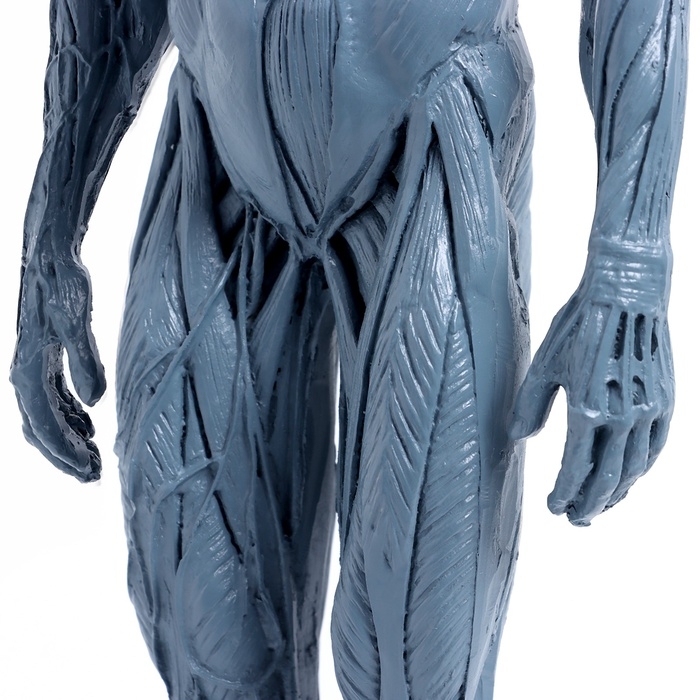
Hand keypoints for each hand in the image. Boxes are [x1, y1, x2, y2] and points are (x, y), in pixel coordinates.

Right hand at [10, 251, 105, 481]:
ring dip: (69, 439)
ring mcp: (34, 367)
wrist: (52, 257)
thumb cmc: (63, 284)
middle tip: (93, 476)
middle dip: (65, 455)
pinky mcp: (45, 358)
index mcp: (29, 371)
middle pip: (42, 428)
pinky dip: (69, 417)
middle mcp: (25, 373)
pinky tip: (88, 426)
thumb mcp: (76, 322)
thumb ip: (85, 362)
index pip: (43, 425)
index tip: (87, 471)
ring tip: (94, 458)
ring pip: (47, 416)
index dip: (64, 452)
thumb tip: (95, 403)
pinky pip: (53, 399)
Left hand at [510, 258, 673, 525]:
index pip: (575, 469)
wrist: (627, 292)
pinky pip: (654, 449)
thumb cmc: (579, 326)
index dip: (564, 494)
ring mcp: (650, 411)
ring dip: (616, 493)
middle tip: (575, 519)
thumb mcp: (544, 365)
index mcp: (589, 410)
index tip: (553, 508)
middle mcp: (624, 417)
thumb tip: (518, 439)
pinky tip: (627, 477)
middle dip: (590, 505)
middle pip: (608, 479)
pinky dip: (639, 470)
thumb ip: (529, 406)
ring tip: (599, 505)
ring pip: (634, 470)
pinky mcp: (667, 402)